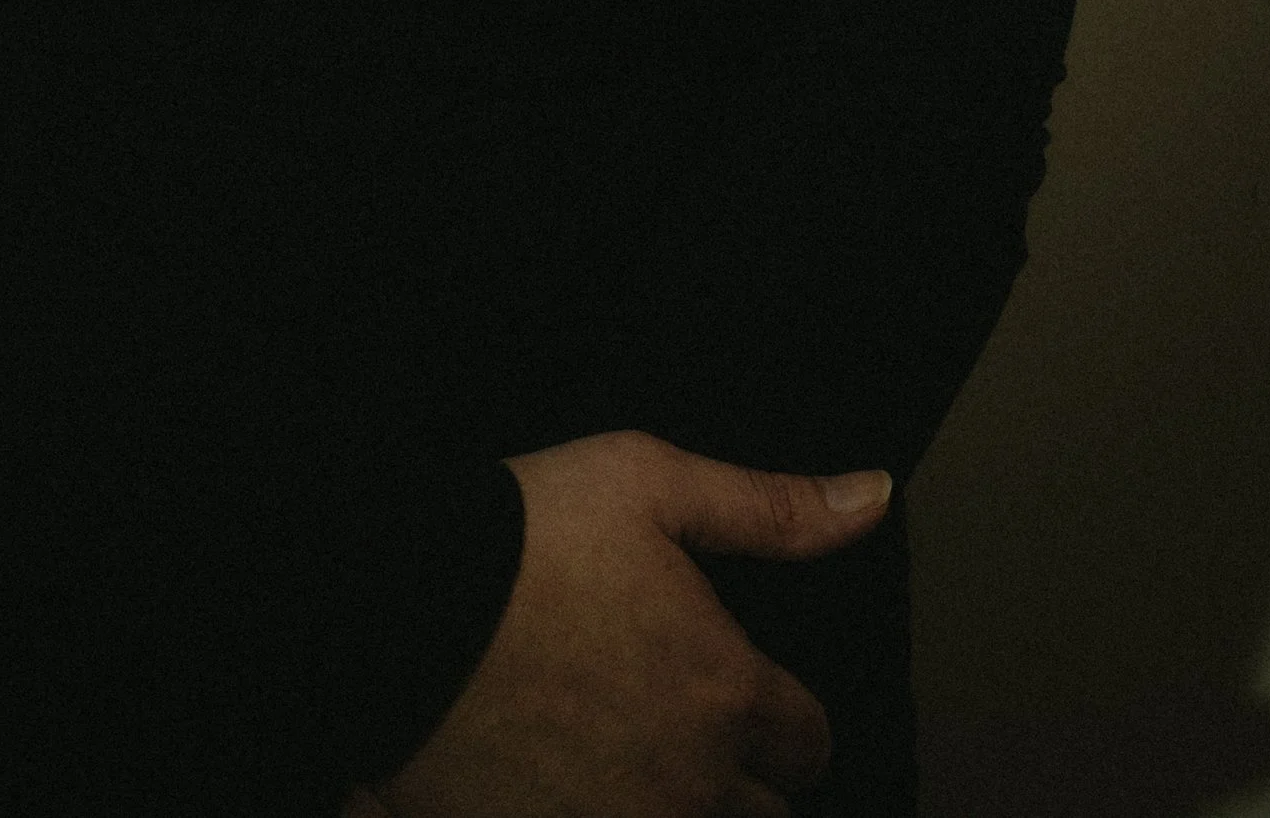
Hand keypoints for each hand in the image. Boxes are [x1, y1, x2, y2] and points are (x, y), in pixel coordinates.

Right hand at [338, 427, 891, 817]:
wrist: (397, 607)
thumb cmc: (523, 536)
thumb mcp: (649, 483)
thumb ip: (770, 507)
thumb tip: (872, 496)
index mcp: (725, 694)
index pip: (810, 742)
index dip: (780, 711)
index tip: (735, 682)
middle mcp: (688, 784)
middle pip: (763, 816)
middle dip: (737, 773)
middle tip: (675, 717)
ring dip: (680, 803)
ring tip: (627, 752)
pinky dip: (609, 815)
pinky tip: (577, 779)